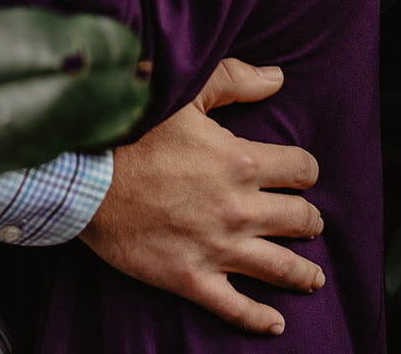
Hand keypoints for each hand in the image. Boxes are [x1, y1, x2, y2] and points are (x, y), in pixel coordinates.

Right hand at [81, 60, 322, 335]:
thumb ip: (236, 80)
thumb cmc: (135, 129)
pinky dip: (260, 319)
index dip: (305, 170)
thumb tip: (277, 77)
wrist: (87, 177)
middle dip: (309, 220)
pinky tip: (275, 323)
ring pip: (280, 267)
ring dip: (303, 273)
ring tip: (313, 277)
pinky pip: (236, 307)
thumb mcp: (187, 93)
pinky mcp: (192, 278)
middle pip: (298, 219)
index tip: (301, 174)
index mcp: (241, 161)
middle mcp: (239, 208)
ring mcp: (218, 248)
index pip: (300, 169)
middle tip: (310, 222)